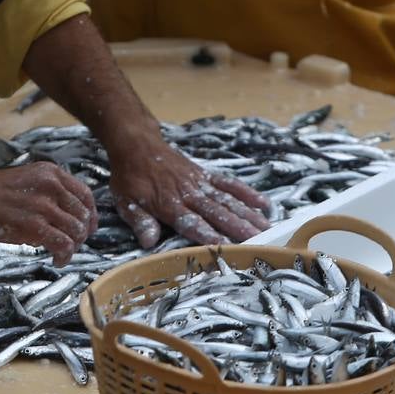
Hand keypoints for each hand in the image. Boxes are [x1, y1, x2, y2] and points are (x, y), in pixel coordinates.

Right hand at [0, 163, 98, 264]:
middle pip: (83, 214)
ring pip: (77, 231)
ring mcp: (44, 206)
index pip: (85, 194)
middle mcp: (52, 186)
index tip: (90, 226)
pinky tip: (57, 260)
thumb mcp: (27, 179)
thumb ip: (49, 192)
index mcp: (51, 173)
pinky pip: (63, 244)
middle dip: (82, 234)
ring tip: (64, 253)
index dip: (91, 214)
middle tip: (74, 245)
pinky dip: (65, 256)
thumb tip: (66, 215)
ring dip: (74, 247)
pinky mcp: (34, 225)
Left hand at [109, 142, 270, 247]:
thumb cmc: (130, 178)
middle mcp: (189, 194)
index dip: (210, 236)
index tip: (227, 248)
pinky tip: (264, 204)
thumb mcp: (126, 202)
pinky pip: (229, 184)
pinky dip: (247, 193)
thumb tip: (149, 243)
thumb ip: (141, 223)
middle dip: (239, 229)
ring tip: (268, 229)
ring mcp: (200, 183)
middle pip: (218, 214)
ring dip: (249, 215)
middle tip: (260, 242)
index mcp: (169, 205)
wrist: (136, 145)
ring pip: (229, 201)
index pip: (193, 224)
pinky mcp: (206, 174)